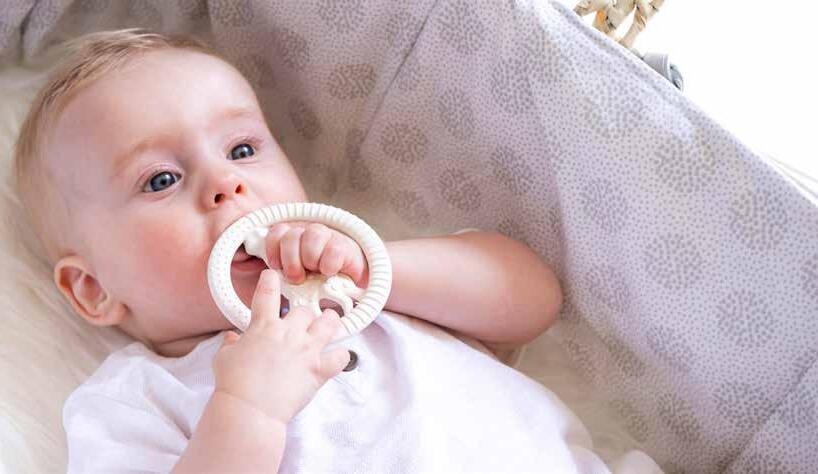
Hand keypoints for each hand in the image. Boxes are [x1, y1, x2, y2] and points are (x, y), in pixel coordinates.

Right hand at [212, 270, 351, 424]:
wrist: (249, 409)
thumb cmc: (234, 384)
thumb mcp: (224, 358)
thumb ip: (230, 344)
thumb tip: (231, 339)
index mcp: (264, 327)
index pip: (268, 293)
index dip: (270, 280)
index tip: (273, 276)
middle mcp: (288, 333)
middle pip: (304, 310)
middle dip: (303, 315)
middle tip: (301, 322)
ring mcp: (306, 350)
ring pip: (329, 323)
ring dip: (330, 323)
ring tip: (329, 324)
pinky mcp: (319, 369)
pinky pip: (341, 357)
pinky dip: (341, 356)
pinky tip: (337, 357)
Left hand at [264, 221, 368, 286]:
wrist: (348, 290)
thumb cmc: (316, 287)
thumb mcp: (291, 282)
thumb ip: (277, 274)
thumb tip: (257, 274)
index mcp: (293, 241)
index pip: (276, 232)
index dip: (273, 249)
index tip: (275, 266)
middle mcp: (308, 235)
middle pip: (291, 235)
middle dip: (291, 260)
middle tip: (296, 278)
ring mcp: (328, 238)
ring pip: (312, 234)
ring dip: (310, 259)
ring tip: (315, 274)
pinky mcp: (346, 247)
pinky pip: (334, 248)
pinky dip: (329, 263)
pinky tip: (329, 272)